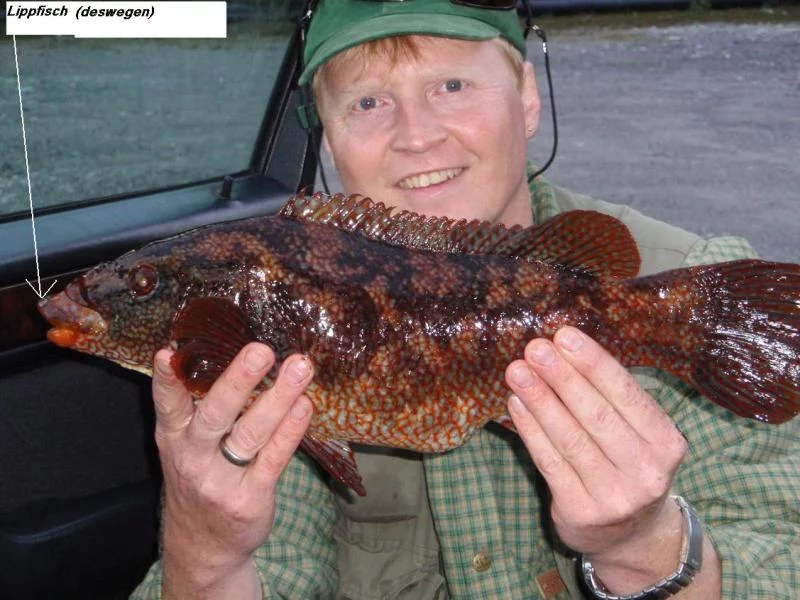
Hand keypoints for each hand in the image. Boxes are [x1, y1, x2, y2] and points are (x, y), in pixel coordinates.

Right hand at [151, 342, 313, 595]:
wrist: (203, 547)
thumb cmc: (200, 479)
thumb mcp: (185, 447)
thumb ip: (198, 409)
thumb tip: (238, 356)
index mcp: (173, 438)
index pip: (167, 405)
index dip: (166, 379)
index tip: (167, 352)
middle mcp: (193, 458)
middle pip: (215, 414)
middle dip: (238, 380)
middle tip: (261, 349)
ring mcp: (221, 481)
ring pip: (251, 433)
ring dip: (279, 397)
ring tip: (299, 367)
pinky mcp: (251, 498)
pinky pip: (274, 458)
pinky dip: (291, 430)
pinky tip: (304, 406)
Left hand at [505, 326, 689, 591]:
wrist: (633, 536)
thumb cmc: (628, 466)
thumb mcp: (637, 435)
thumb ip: (608, 398)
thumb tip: (562, 349)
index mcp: (666, 443)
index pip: (627, 394)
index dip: (593, 363)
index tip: (565, 335)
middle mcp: (646, 471)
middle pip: (596, 415)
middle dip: (562, 377)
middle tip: (535, 347)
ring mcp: (614, 496)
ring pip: (570, 438)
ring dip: (540, 400)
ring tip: (517, 371)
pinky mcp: (581, 511)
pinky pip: (550, 462)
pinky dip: (530, 429)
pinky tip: (516, 403)